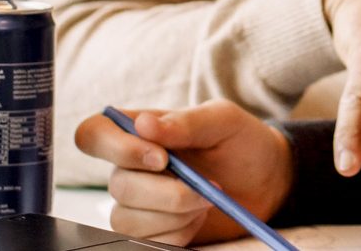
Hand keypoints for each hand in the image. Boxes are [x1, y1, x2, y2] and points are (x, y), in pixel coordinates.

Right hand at [75, 100, 291, 245]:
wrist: (267, 182)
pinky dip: (179, 234)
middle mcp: (129, 169)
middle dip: (167, 193)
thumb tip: (143, 124)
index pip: (92, 135)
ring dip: (175, 214)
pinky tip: (197, 220)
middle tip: (206, 187)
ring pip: (128, 220)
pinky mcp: (152, 232)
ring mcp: (137, 205)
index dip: (115, 148)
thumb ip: (186, 121)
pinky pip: (147, 242)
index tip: (160, 158)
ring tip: (205, 201)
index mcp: (139, 133)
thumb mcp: (224, 121)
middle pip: (118, 186)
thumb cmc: (242, 143)